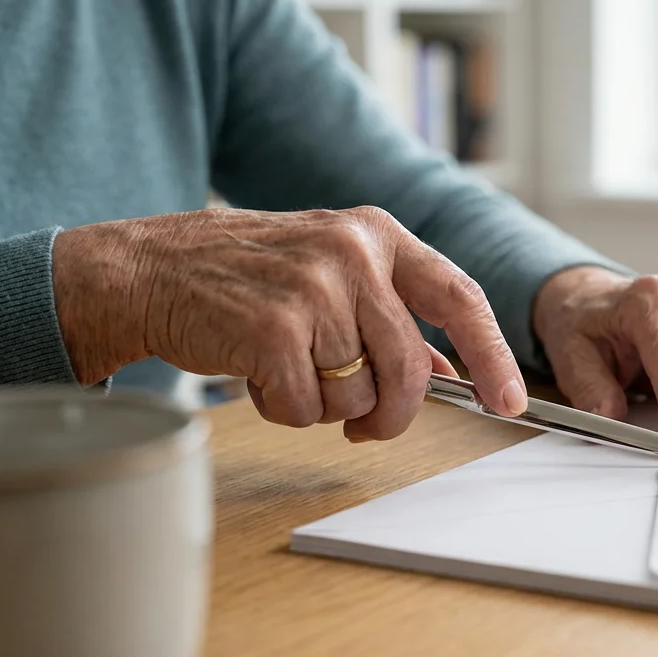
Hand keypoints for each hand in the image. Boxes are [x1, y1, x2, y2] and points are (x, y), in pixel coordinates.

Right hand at [52, 207, 526, 440]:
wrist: (146, 270)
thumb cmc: (244, 279)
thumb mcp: (330, 273)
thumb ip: (392, 315)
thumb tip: (453, 372)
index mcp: (376, 234)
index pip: (460, 296)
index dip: (492, 355)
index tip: (510, 400)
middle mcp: (352, 253)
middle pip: (410, 369)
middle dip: (390, 412)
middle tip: (362, 422)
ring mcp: (314, 288)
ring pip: (357, 395)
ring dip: (324, 405)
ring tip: (287, 367)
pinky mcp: (273, 328)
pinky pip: (306, 409)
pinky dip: (282, 410)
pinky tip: (256, 373)